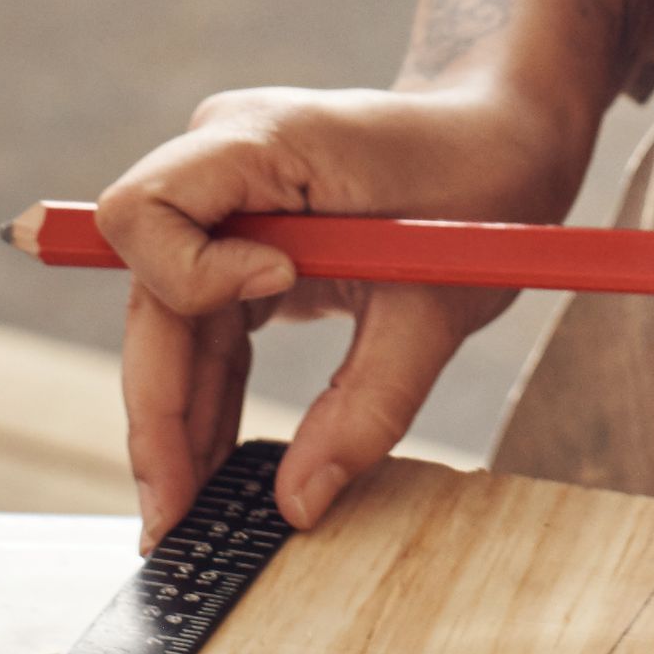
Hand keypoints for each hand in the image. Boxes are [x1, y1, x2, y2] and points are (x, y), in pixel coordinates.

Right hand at [94, 80, 596, 542]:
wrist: (507, 135)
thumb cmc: (484, 190)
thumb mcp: (441, 302)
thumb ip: (369, 401)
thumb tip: (297, 507)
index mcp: (260, 139)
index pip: (146, 210)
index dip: (190, 271)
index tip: (281, 286)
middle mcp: (222, 164)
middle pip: (147, 290)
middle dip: (157, 406)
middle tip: (171, 518)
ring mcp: (228, 204)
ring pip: (167, 322)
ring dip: (175, 419)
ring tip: (187, 518)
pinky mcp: (245, 241)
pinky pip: (206, 326)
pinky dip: (210, 398)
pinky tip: (213, 473)